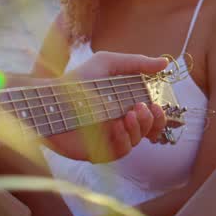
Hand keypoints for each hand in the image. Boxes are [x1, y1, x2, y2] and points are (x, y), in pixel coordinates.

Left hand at [46, 51, 166, 161]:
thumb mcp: (108, 64)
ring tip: (128, 114)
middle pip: (149, 131)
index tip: (156, 104)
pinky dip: (124, 140)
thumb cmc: (77, 80)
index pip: (151, 116)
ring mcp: (109, 139)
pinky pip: (120, 152)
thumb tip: (164, 64)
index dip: (158, 115)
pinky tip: (118, 127)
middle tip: (143, 108)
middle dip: (152, 122)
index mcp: (124, 105)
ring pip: (136, 141)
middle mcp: (119, 123)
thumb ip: (136, 63)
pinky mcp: (98, 152)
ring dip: (138, 128)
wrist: (51, 99)